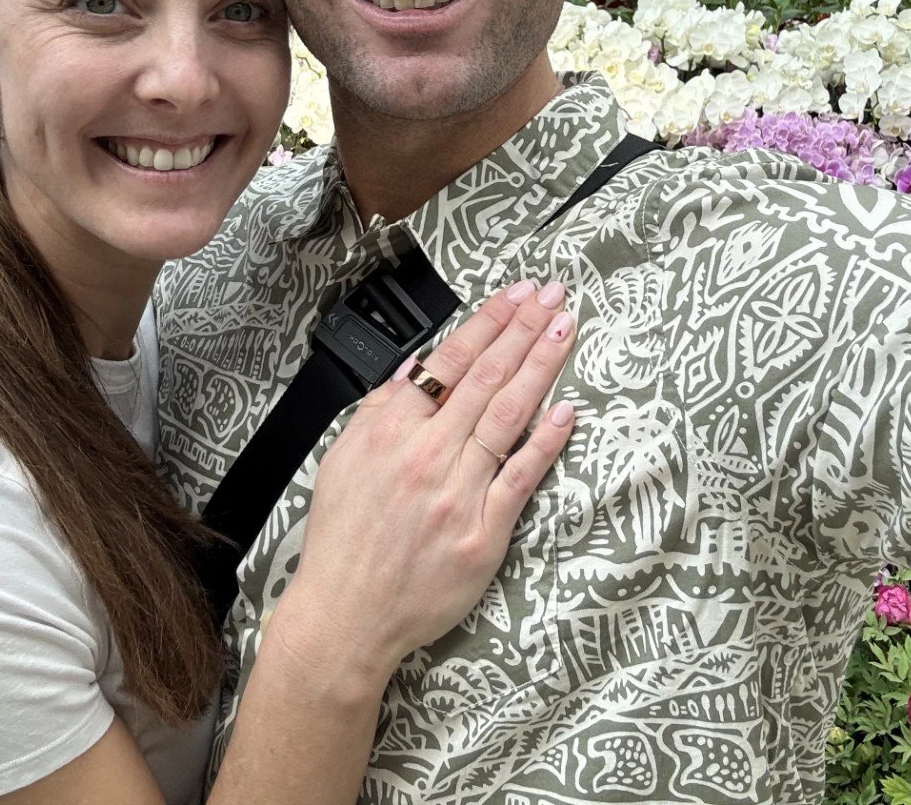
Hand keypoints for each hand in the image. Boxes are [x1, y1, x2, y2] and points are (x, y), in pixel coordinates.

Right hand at [278, 280, 576, 682]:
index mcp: (390, 430)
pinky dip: (547, 440)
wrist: (347, 615)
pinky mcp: (485, 532)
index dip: (489, 322)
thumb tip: (417, 367)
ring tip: (566, 331)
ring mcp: (459, 492)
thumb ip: (380, 408)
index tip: (517, 295)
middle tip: (555, 296)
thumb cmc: (343, 541)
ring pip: (509, 415)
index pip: (450, 360)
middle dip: (525, 329)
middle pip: (487, 377)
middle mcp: (427, 454)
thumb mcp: (342, 460)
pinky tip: (568, 409)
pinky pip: (523, 476)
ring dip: (541, 366)